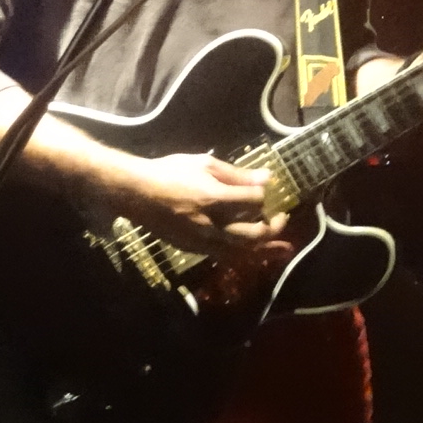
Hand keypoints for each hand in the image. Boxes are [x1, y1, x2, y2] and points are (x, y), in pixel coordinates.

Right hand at [105, 152, 291, 258]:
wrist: (137, 193)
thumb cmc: (170, 172)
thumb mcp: (204, 164)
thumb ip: (236, 174)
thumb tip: (266, 178)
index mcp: (213, 198)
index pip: (253, 201)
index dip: (263, 195)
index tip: (266, 190)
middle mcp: (210, 224)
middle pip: (253, 234)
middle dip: (273, 229)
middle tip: (283, 220)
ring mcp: (202, 240)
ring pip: (241, 253)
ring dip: (265, 252)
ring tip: (284, 251)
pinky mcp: (194, 249)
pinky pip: (225, 258)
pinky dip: (244, 258)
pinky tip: (254, 257)